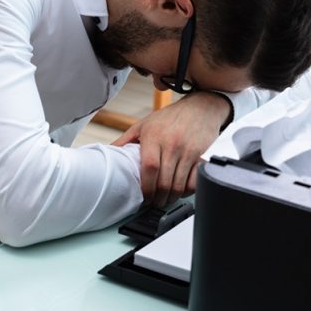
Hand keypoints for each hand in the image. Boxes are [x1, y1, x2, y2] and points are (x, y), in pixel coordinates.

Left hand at [112, 92, 230, 205]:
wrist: (201, 108)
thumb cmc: (170, 117)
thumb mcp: (144, 124)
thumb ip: (125, 140)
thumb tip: (108, 153)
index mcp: (154, 136)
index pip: (149, 168)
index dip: (146, 188)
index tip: (143, 197)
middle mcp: (172, 144)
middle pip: (164, 182)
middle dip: (157, 198)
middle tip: (153, 202)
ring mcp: (188, 151)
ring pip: (178, 185)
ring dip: (171, 197)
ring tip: (165, 199)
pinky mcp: (202, 156)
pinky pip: (194, 182)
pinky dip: (187, 191)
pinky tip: (181, 190)